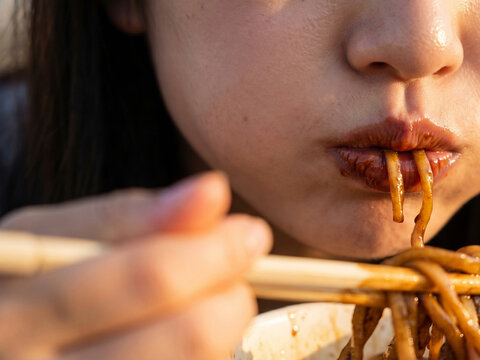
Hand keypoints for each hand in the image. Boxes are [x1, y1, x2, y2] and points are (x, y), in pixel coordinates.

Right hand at [0, 172, 271, 359]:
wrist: (5, 342)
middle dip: (231, 290)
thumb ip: (129, 216)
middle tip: (237, 266)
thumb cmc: (27, 284)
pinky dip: (202, 353)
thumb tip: (213, 192)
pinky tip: (180, 332)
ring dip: (222, 323)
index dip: (214, 251)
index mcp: (19, 311)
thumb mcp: (54, 238)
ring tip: (205, 298)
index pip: (147, 278)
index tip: (248, 232)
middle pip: (190, 333)